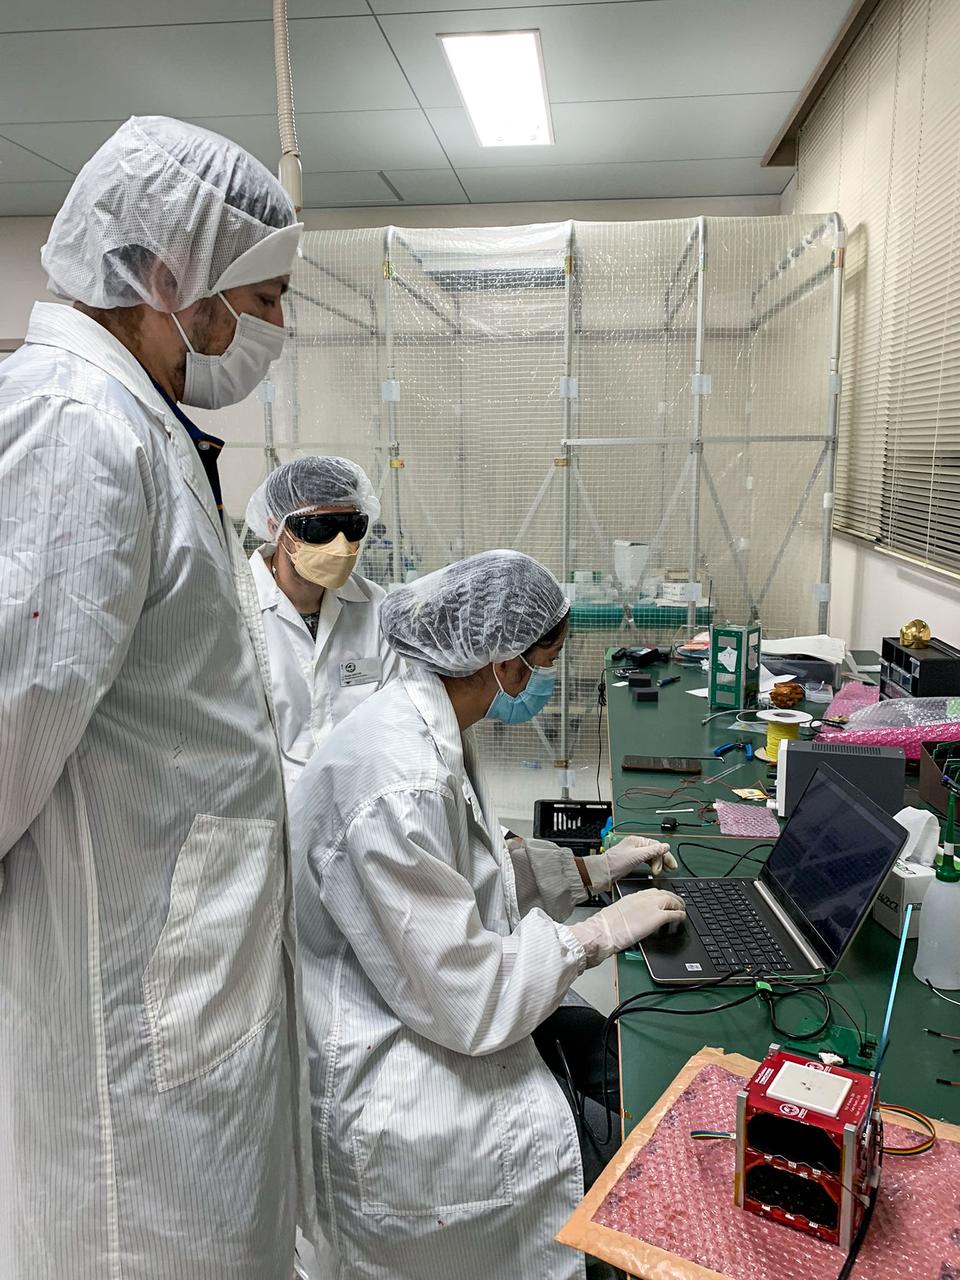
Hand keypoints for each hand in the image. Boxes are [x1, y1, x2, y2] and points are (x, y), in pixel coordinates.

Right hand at [569, 889, 685, 966]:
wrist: (604, 931)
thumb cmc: (606, 925)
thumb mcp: (618, 912)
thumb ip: (628, 911)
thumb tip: (631, 916)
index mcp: (633, 896)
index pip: (652, 891)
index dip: (662, 895)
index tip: (666, 898)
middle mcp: (643, 898)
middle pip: (664, 893)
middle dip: (673, 897)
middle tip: (679, 902)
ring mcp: (651, 907)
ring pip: (671, 901)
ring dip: (679, 904)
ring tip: (682, 909)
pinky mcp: (657, 918)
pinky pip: (673, 914)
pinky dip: (680, 915)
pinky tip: (682, 918)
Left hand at [580, 837, 677, 891]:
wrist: (602, 873)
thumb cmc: (615, 863)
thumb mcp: (636, 857)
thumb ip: (652, 851)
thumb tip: (665, 847)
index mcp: (637, 841)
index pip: (657, 845)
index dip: (665, 855)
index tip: (671, 865)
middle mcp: (636, 845)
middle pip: (655, 850)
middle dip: (663, 859)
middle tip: (670, 869)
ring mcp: (633, 853)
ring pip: (651, 856)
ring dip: (658, 863)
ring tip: (664, 871)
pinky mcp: (631, 861)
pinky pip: (646, 861)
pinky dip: (652, 865)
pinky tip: (655, 869)